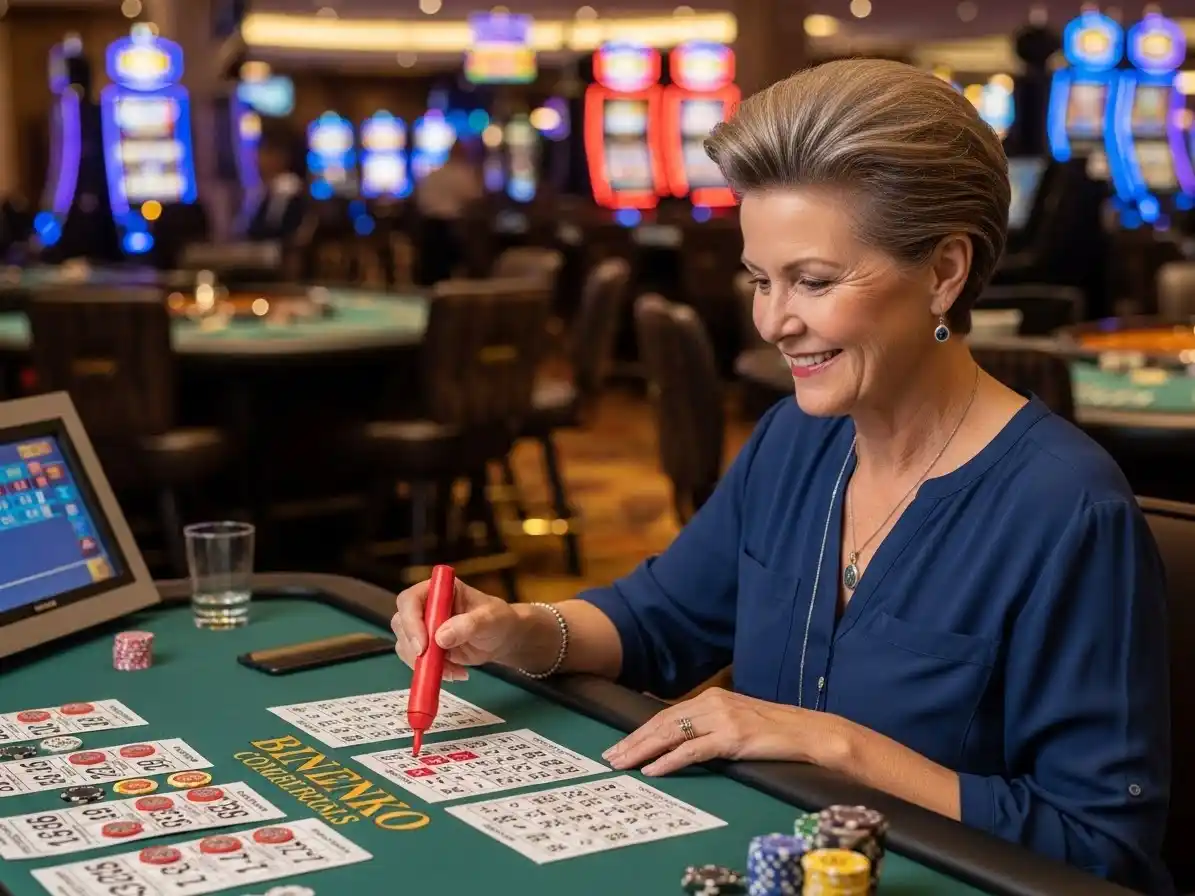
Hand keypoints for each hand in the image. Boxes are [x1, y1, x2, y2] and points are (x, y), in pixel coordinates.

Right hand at [391, 578, 520, 680]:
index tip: (423, 645)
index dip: (411, 621)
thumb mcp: (489, 619)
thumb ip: (468, 625)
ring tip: (455, 671)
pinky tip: (456, 673)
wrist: (502, 638)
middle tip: (433, 663)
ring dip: (425, 663)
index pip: (410, 600)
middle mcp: (426, 606)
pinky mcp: (426, 647)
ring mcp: (423, 627)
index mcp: (438, 589)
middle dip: (414, 647)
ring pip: (405, 645)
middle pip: (401, 623)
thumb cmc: (498, 619)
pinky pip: (417, 661)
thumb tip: (440, 637)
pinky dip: (432, 671)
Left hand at [602, 687, 836, 775]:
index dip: (640, 731)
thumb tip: (681, 738)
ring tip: (623, 763)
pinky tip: (653, 770)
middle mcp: (713, 703)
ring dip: (643, 750)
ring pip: (672, 734)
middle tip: (611, 757)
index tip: (620, 745)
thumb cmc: (775, 732)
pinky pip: (693, 750)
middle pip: (662, 723)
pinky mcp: (732, 737)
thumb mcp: (737, 721)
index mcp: (712, 698)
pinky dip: (669, 761)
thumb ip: (711, 724)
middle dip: (633, 740)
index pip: (666, 715)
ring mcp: (722, 719)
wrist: (809, 733)